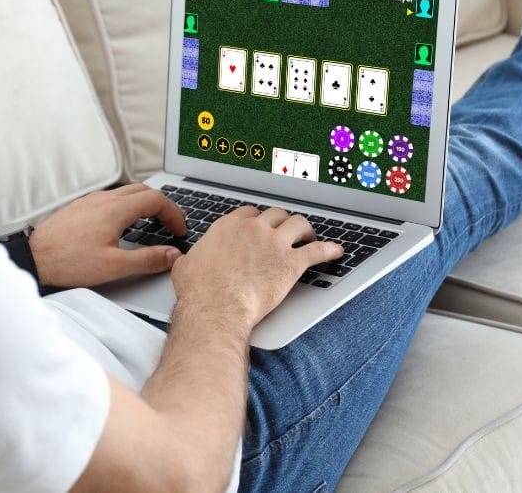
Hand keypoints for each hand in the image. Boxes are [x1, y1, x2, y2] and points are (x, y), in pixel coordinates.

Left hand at [29, 184, 187, 288]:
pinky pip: (110, 199)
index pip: (156, 199)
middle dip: (162, 205)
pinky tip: (123, 226)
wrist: (33, 257)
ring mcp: (90, 201)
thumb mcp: (114, 266)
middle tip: (171, 224)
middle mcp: (103, 199)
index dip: (174, 213)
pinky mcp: (79, 208)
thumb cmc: (68, 262)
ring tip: (152, 224)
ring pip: (126, 193)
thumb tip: (172, 255)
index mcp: (115, 209)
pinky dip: (126, 207)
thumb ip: (147, 259)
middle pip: (143, 190)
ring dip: (144, 204)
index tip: (180, 230)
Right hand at [170, 206, 343, 330]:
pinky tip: (337, 251)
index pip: (249, 213)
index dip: (257, 220)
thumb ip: (190, 258)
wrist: (216, 307)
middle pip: (276, 214)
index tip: (260, 226)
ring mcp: (274, 243)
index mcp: (228, 226)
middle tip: (285, 230)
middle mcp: (253, 229)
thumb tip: (184, 261)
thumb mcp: (185, 267)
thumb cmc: (199, 290)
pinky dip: (329, 250)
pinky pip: (317, 251)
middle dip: (282, 221)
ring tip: (309, 235)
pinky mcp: (291, 263)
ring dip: (306, 229)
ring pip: (299, 224)